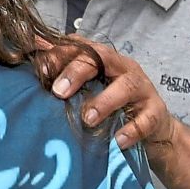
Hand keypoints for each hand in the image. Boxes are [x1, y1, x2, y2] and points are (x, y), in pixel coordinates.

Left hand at [51, 39, 175, 158]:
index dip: (60, 55)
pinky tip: (118, 141)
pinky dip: (132, 130)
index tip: (41, 70)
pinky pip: (147, 119)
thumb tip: (33, 56)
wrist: (150, 127)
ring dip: (105, 102)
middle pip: (102, 58)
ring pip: (127, 86)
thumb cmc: (111, 105)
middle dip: (78, 72)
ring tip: (87, 119)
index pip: (81, 48)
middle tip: (58, 92)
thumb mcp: (88, 89)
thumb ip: (63, 76)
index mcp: (104, 60)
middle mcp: (123, 68)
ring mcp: (142, 88)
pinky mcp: (156, 111)